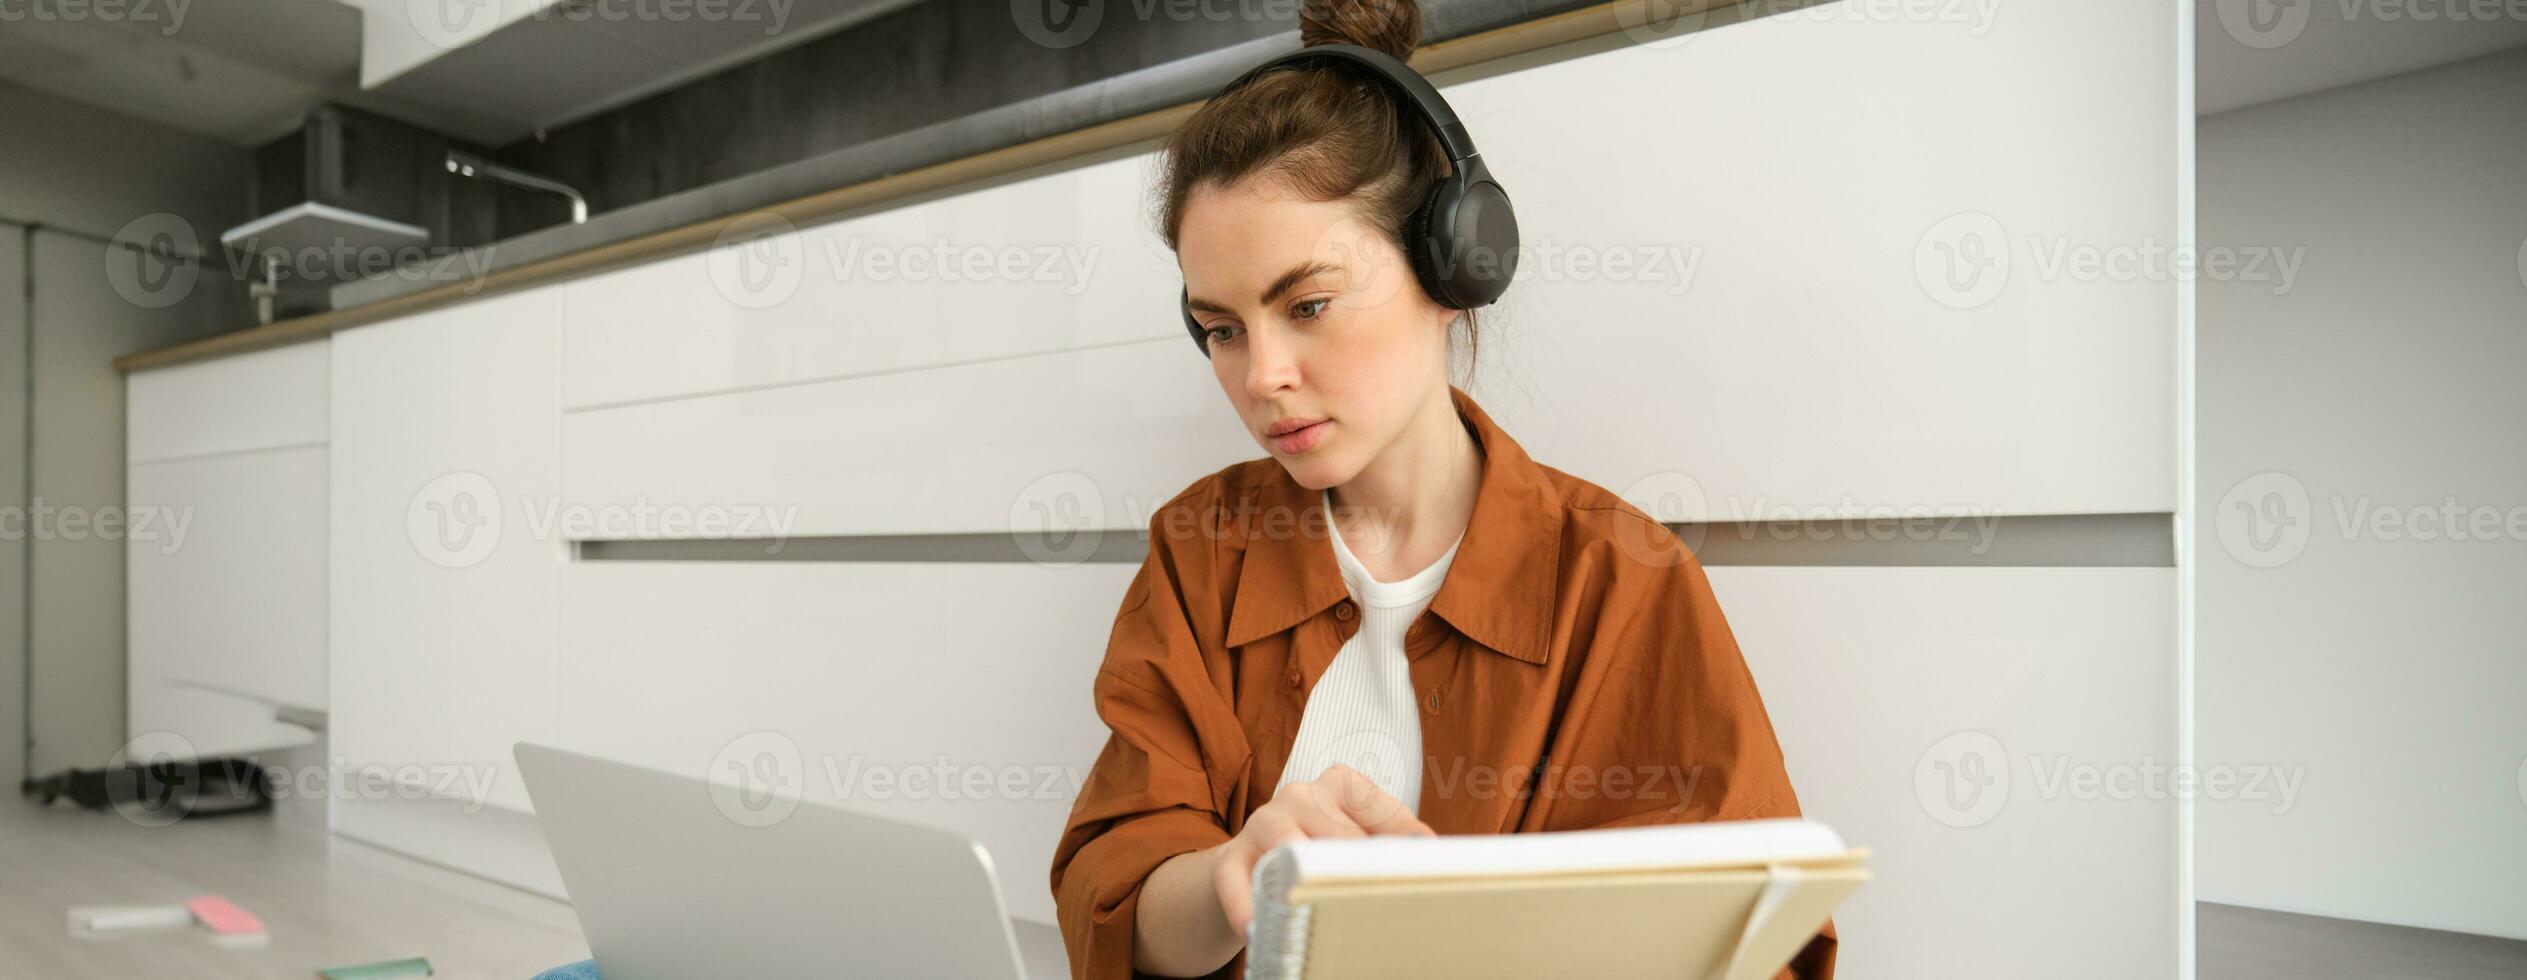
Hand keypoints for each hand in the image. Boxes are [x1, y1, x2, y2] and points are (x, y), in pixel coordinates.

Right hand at [1210, 764, 1434, 937]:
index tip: (1419, 870)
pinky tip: (1258, 929)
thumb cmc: (1315, 847)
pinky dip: (1247, 906)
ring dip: (1305, 883)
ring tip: (1321, 912)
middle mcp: (1301, 796)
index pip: (1379, 809)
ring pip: (1289, 848)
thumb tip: (1433, 853)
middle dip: (1358, 871)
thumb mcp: (1355, 834)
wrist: (1247, 865)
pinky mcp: (1231, 858)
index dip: (1401, 843)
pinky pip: (1237, 881)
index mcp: (1340, 784)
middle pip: (1339, 834)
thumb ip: (1393, 839)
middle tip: (1378, 903)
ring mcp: (1263, 824)